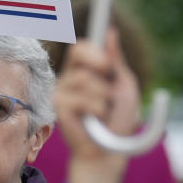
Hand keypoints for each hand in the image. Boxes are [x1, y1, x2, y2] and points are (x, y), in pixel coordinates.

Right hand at [54, 29, 139, 164]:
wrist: (111, 150)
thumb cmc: (119, 120)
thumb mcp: (124, 85)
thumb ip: (116, 60)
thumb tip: (110, 31)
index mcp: (85, 71)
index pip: (81, 47)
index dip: (93, 46)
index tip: (107, 56)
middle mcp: (70, 78)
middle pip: (77, 51)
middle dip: (100, 63)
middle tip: (110, 80)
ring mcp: (62, 91)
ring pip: (84, 77)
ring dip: (103, 95)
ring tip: (104, 110)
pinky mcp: (58, 107)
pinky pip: (80, 98)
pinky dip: (96, 109)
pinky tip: (95, 120)